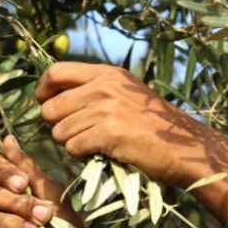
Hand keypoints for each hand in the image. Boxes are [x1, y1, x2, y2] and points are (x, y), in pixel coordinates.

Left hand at [36, 62, 214, 185]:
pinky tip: (99, 152)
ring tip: (92, 143)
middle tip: (75, 132)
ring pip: (59, 131)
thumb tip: (52, 95)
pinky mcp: (109, 133)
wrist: (185, 146)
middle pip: (50, 107)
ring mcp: (106, 110)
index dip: (42, 90)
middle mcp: (103, 87)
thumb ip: (93, 88)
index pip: (55, 72)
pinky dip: (81, 154)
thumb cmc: (152, 123)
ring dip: (70, 142)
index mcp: (106, 74)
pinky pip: (73, 147)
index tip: (44, 103)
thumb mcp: (125, 91)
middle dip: (56, 125)